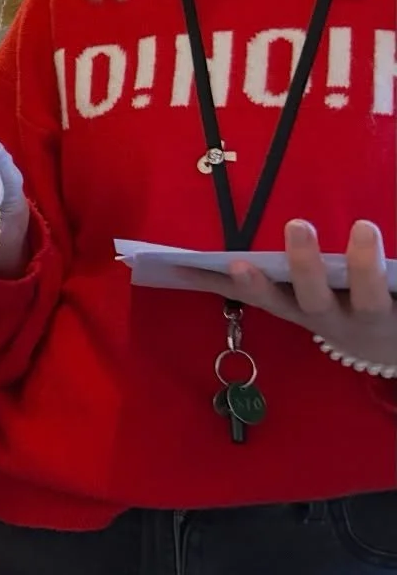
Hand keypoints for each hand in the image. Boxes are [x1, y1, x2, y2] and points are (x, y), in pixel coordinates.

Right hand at [182, 220, 396, 366]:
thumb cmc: (338, 310)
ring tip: (363, 227)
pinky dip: (391, 267)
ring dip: (364, 264)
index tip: (223, 264)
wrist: (391, 349)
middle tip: (297, 225)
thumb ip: (267, 280)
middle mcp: (333, 321)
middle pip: (314, 300)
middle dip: (303, 266)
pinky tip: (379, 235)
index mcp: (300, 312)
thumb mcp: (302, 300)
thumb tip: (196, 262)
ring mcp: (372, 320)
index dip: (241, 286)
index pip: (264, 299)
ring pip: (368, 298)